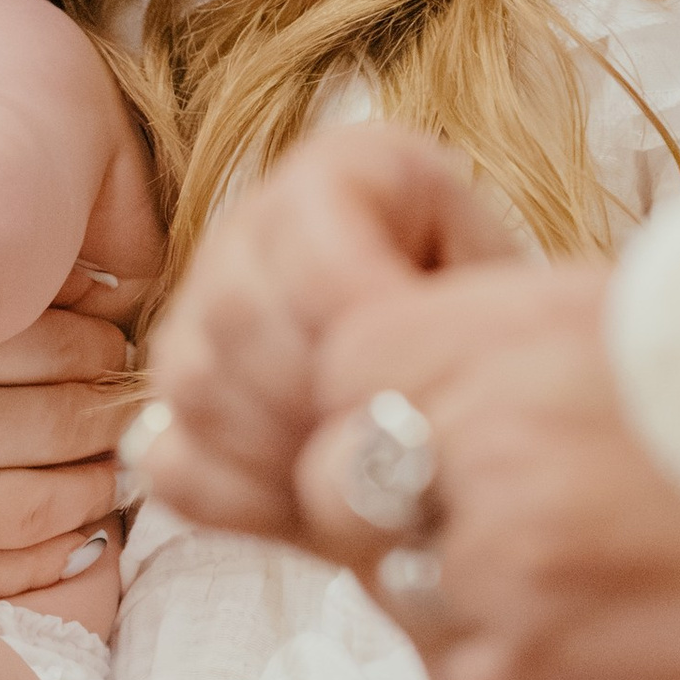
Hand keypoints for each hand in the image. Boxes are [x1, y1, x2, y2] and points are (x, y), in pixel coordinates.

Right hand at [0, 251, 128, 603]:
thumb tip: (71, 295)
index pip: (72, 342)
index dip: (110, 344)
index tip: (123, 342)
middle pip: (75, 424)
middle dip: (116, 415)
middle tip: (142, 408)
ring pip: (48, 506)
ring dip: (96, 487)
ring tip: (116, 471)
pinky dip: (48, 557)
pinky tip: (75, 538)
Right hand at [142, 124, 519, 538]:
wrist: (493, 392)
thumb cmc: (510, 343)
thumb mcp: (506, 308)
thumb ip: (445, 325)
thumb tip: (376, 387)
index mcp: (347, 171)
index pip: (310, 245)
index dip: (353, 324)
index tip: (408, 382)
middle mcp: (257, 224)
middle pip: (234, 312)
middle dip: (310, 401)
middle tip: (381, 452)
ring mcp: (206, 307)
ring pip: (192, 383)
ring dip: (279, 453)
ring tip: (355, 483)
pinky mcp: (184, 393)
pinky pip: (170, 457)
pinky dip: (235, 498)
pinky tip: (304, 508)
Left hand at [291, 261, 679, 679]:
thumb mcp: (634, 312)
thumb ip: (506, 332)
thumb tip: (432, 347)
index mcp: (491, 339)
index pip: (339, 363)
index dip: (370, 394)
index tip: (427, 415)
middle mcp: (470, 447)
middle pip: (332, 480)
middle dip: (386, 496)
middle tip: (485, 505)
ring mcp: (488, 568)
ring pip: (390, 577)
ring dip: (450, 577)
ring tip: (568, 566)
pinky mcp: (519, 676)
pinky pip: (457, 671)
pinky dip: (512, 660)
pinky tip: (607, 628)